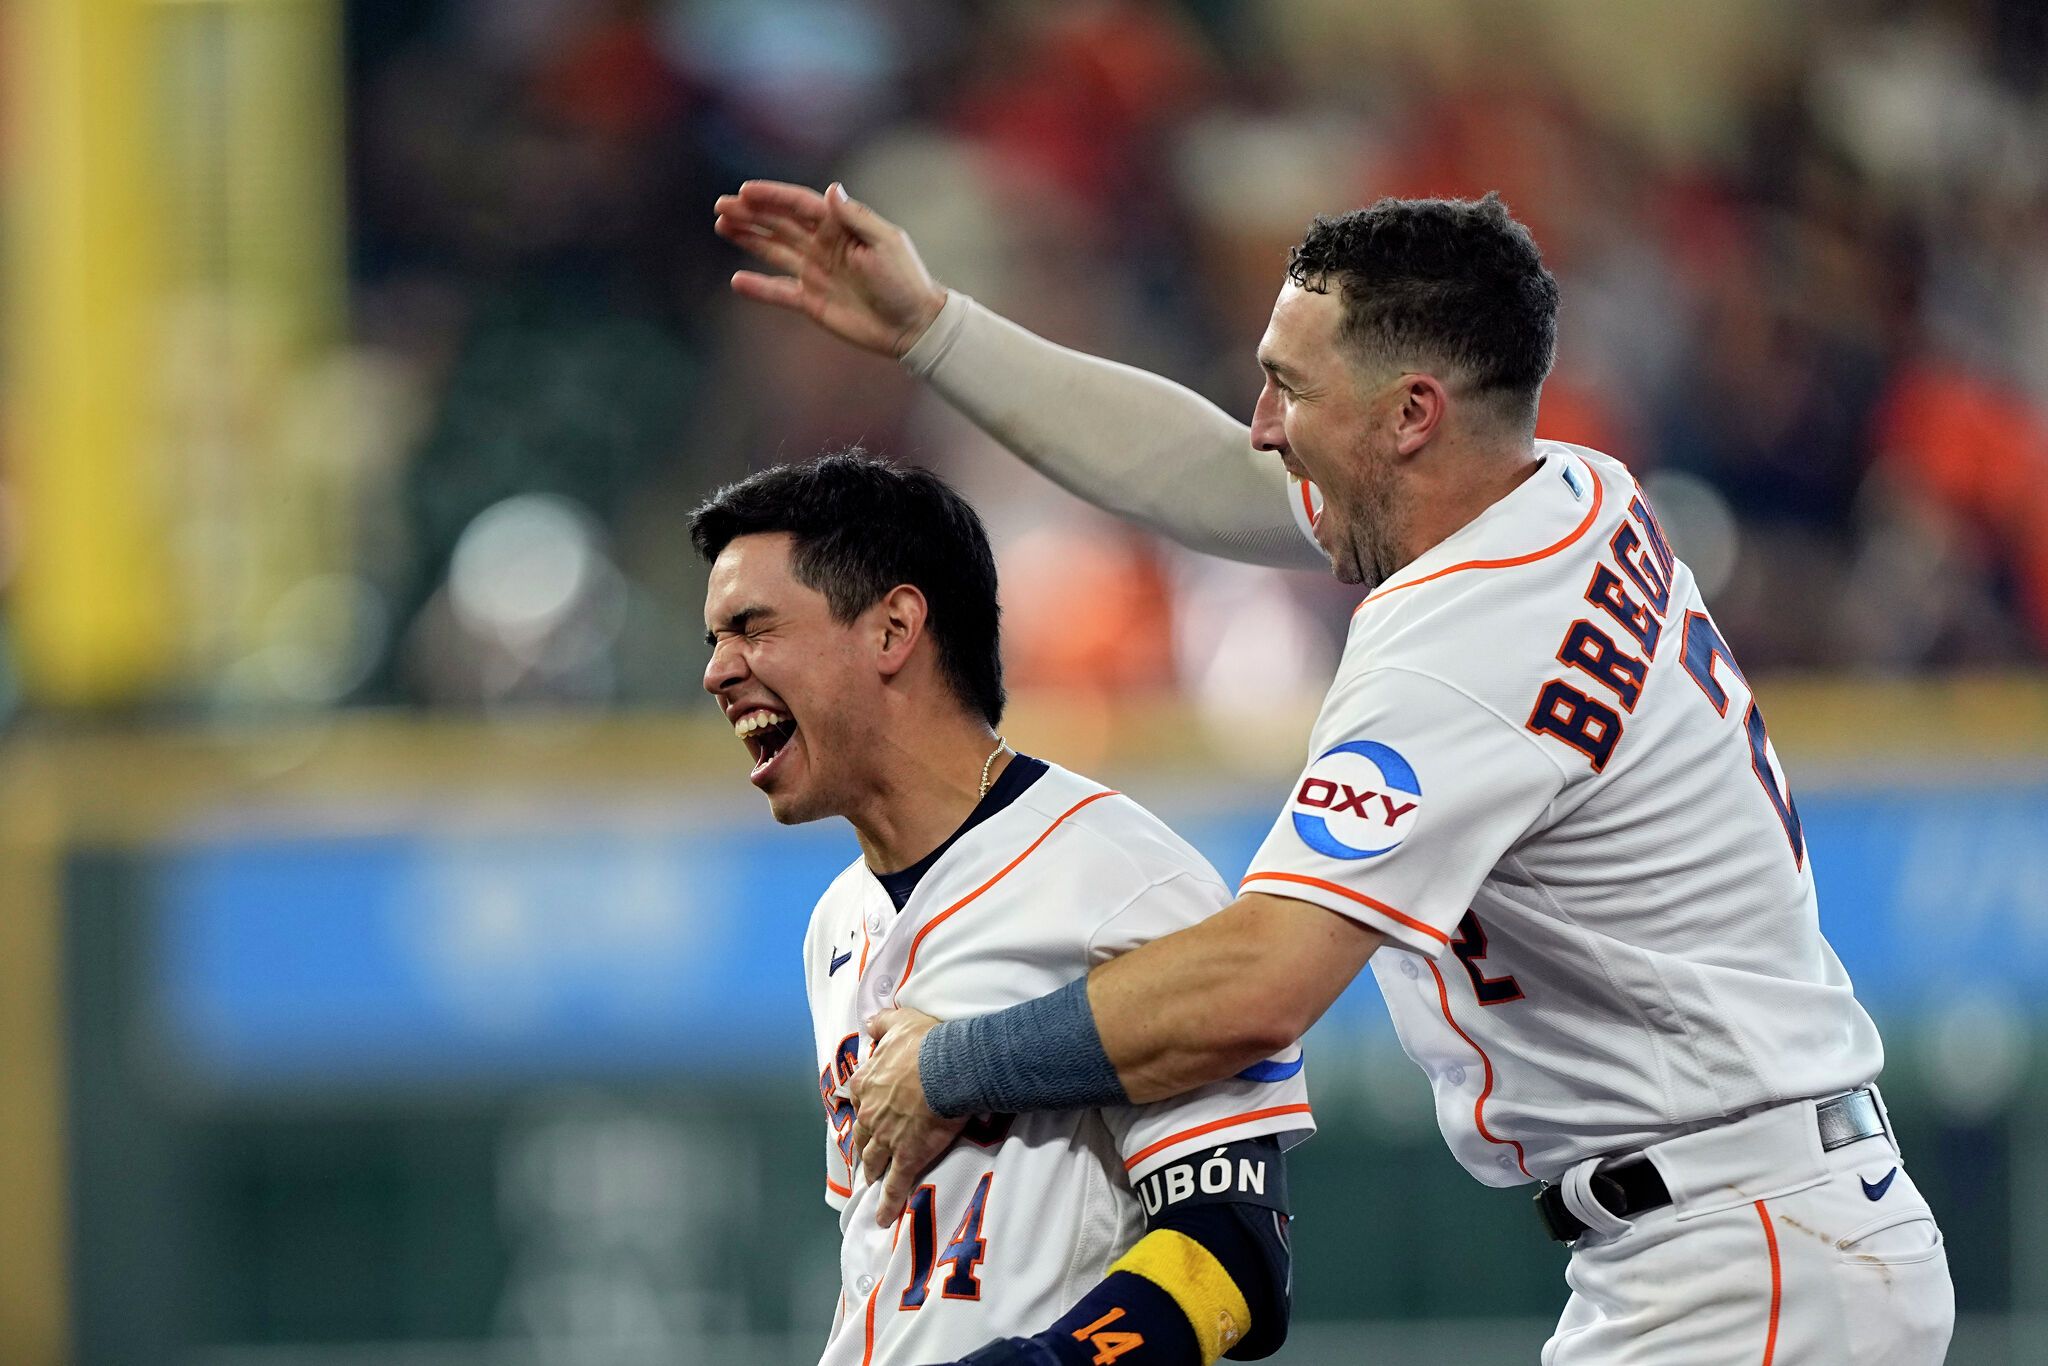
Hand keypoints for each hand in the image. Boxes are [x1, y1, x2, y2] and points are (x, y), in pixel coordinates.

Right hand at [713, 180, 947, 357]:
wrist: (912, 326)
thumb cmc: (905, 281)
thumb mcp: (885, 243)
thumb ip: (855, 218)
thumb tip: (832, 189)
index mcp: (840, 227)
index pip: (799, 205)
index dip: (772, 197)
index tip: (744, 191)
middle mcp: (824, 246)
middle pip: (780, 224)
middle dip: (751, 213)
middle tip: (721, 207)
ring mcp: (815, 273)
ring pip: (774, 250)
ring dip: (749, 238)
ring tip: (722, 226)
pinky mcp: (812, 301)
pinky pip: (779, 291)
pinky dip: (759, 288)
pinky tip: (737, 281)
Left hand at [849, 1007, 965, 1225]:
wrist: (947, 1067)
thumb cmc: (926, 1043)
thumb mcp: (900, 1021)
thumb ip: (882, 1023)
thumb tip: (870, 1023)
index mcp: (868, 1082)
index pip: (860, 1095)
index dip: (866, 1103)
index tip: (869, 1109)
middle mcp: (870, 1112)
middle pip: (863, 1133)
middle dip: (865, 1144)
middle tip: (867, 1153)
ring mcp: (886, 1138)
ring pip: (874, 1159)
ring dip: (872, 1171)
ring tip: (872, 1182)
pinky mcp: (907, 1157)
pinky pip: (894, 1186)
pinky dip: (887, 1204)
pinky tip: (883, 1218)